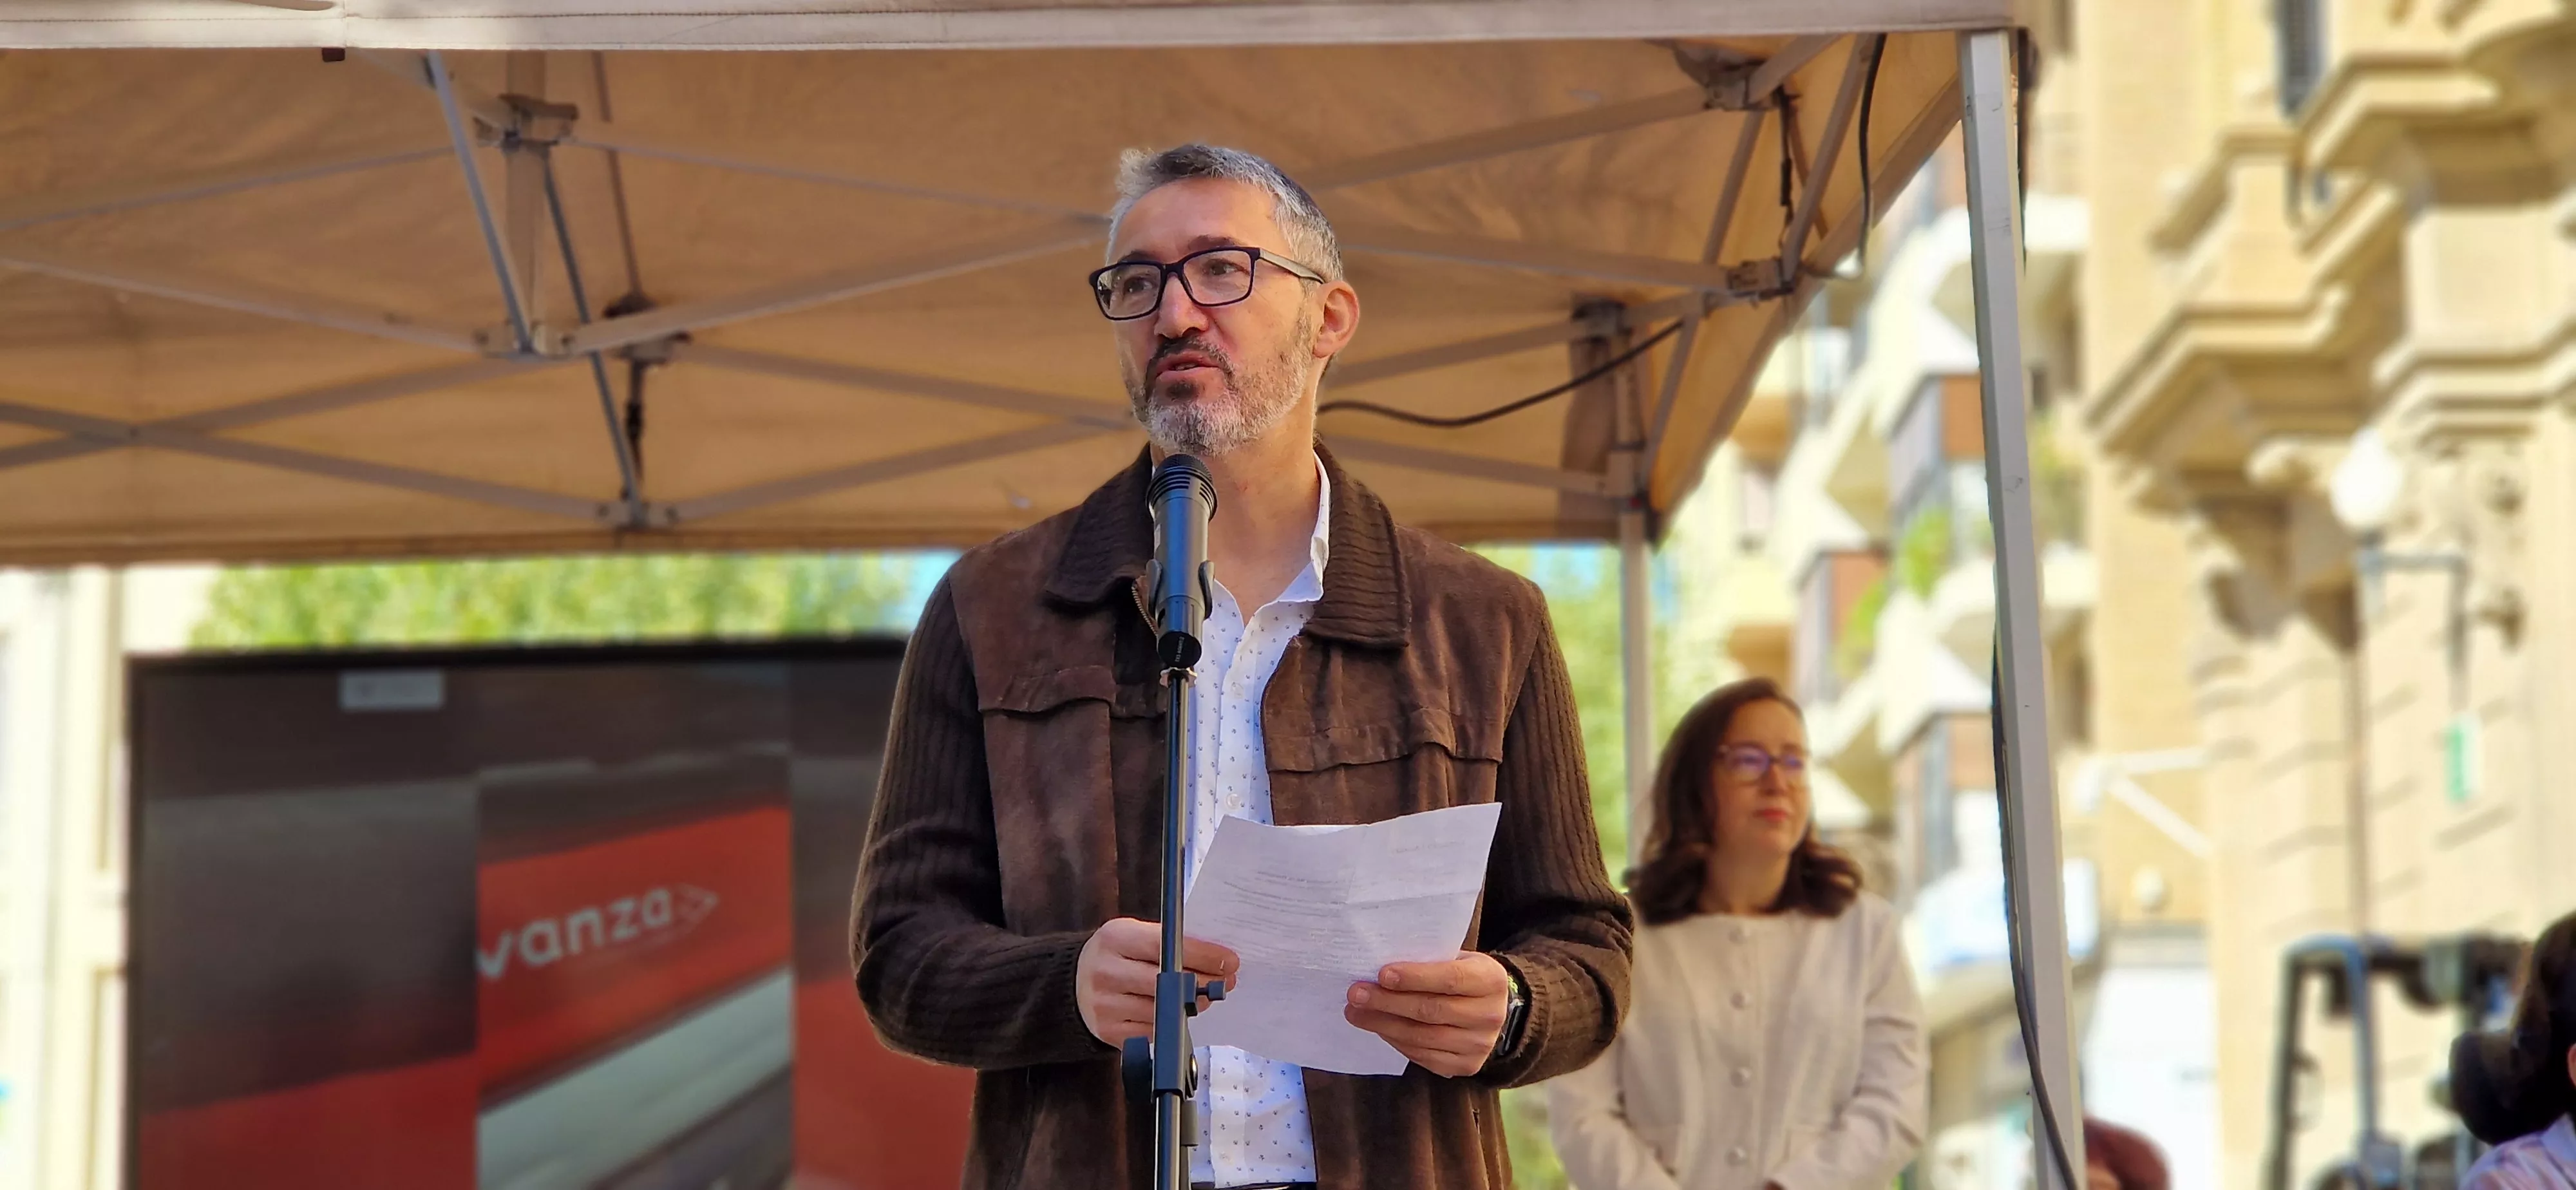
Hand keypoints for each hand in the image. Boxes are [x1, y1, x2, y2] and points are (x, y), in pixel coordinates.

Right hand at [1075, 917, 1237, 1047]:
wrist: (1073, 984)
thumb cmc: (1117, 956)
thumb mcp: (1134, 935)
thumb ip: (1168, 943)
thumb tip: (1216, 961)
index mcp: (1115, 938)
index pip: (1166, 945)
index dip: (1202, 955)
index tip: (1229, 961)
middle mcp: (1106, 970)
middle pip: (1167, 981)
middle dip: (1203, 983)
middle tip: (1225, 982)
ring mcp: (1105, 1004)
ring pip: (1162, 1010)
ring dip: (1189, 1006)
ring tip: (1201, 998)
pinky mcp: (1108, 1031)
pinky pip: (1151, 1032)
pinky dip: (1169, 1024)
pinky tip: (1176, 1015)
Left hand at [1343, 950, 1512, 1077]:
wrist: (1491, 1008)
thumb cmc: (1462, 976)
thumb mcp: (1456, 958)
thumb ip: (1428, 962)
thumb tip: (1378, 972)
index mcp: (1491, 980)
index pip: (1450, 979)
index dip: (1414, 977)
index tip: (1381, 974)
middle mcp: (1491, 1015)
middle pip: (1431, 1011)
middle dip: (1388, 1002)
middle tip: (1356, 994)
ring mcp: (1480, 1045)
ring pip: (1423, 1037)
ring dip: (1384, 1024)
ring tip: (1356, 1012)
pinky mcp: (1466, 1066)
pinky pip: (1423, 1056)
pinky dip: (1396, 1041)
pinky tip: (1378, 1027)